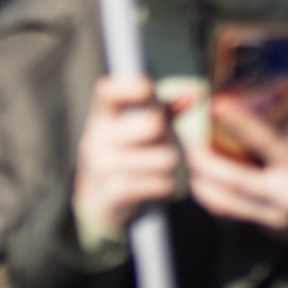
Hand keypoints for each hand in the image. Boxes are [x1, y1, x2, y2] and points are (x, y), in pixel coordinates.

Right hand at [72, 76, 182, 240]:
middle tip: (164, 144)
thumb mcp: (135, 129)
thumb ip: (163, 111)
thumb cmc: (126, 156)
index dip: (131, 86)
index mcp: (101, 116)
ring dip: (173, 166)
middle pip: (153, 124)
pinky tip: (161, 186)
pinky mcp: (112, 193)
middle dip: (168, 136)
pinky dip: (168, 186)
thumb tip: (192, 95)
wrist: (98, 202)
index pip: (108, 91)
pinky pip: (160, 184)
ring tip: (164, 168)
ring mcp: (101, 165)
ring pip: (164, 158)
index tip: (148, 90)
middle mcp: (96, 137)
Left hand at [191, 97, 287, 246]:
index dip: (240, 122)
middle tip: (189, 144)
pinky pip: (229, 212)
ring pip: (226, 201)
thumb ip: (273, 138)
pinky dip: (209, 196)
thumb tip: (236, 110)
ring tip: (189, 162)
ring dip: (201, 180)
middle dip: (205, 161)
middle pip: (235, 179)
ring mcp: (276, 215)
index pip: (266, 141)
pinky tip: (200, 181)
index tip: (217, 103)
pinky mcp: (266, 226)